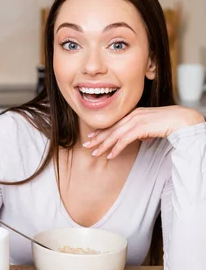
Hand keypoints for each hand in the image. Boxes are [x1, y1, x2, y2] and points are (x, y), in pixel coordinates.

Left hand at [83, 106, 204, 158]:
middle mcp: (133, 115)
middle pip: (111, 128)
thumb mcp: (152, 126)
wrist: (181, 119)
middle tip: (87, 146)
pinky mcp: (140, 127)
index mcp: (134, 113)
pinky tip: (111, 155)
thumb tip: (140, 137)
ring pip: (115, 134)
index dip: (102, 131)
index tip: (92, 138)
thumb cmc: (170, 123)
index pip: (114, 123)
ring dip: (104, 145)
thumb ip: (144, 130)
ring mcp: (136, 120)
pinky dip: (116, 148)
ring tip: (95, 154)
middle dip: (98, 138)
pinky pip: (124, 139)